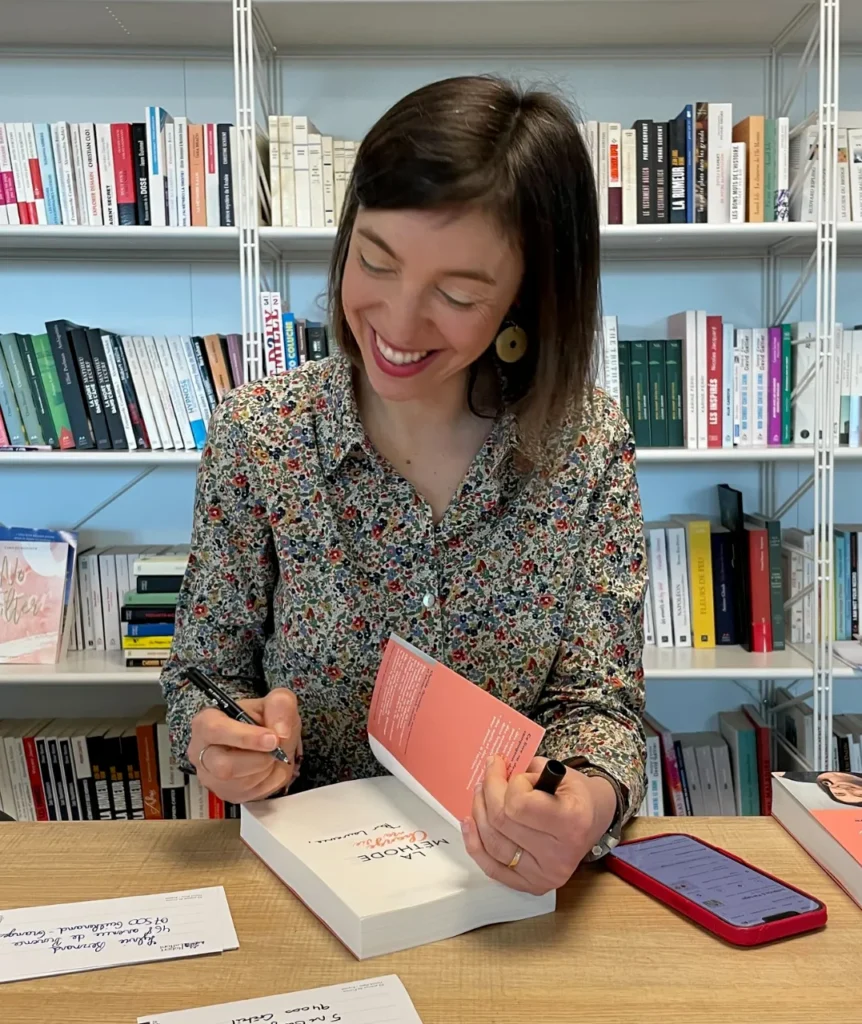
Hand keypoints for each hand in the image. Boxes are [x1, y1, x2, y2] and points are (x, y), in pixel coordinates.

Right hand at [187, 687, 301, 805]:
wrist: (262, 738)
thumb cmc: (260, 719)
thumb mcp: (275, 700)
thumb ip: (280, 706)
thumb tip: (281, 733)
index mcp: (206, 722)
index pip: (216, 730)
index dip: (246, 737)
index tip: (272, 739)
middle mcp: (202, 752)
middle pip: (224, 766)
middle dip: (259, 759)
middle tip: (277, 749)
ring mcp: (211, 776)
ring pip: (240, 783)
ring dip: (267, 769)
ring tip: (273, 755)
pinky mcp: (225, 793)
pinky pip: (250, 794)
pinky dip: (269, 781)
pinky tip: (269, 767)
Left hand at [461, 755, 617, 895]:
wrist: (594, 821)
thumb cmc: (577, 795)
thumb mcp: (563, 773)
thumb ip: (529, 772)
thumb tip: (496, 773)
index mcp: (571, 822)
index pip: (518, 804)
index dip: (513, 784)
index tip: (520, 775)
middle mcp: (558, 855)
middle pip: (501, 821)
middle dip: (489, 790)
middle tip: (490, 772)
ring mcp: (543, 875)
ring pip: (492, 843)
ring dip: (479, 812)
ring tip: (480, 792)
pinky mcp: (530, 885)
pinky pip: (491, 867)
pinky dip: (475, 844)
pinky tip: (469, 822)